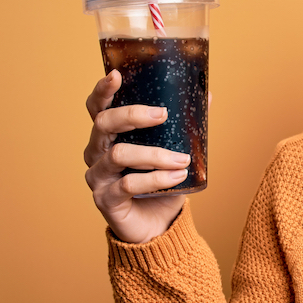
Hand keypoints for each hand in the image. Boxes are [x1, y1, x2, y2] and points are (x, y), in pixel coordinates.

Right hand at [83, 70, 188, 243]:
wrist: (157, 226)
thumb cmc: (161, 185)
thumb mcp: (172, 152)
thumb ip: (182, 127)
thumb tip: (207, 96)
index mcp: (107, 136)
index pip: (96, 108)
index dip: (102, 90)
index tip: (117, 75)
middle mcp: (95, 153)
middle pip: (103, 124)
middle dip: (133, 115)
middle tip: (163, 115)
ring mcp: (97, 177)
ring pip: (118, 155)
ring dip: (155, 154)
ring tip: (182, 159)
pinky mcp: (105, 199)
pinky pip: (128, 184)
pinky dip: (156, 178)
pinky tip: (177, 177)